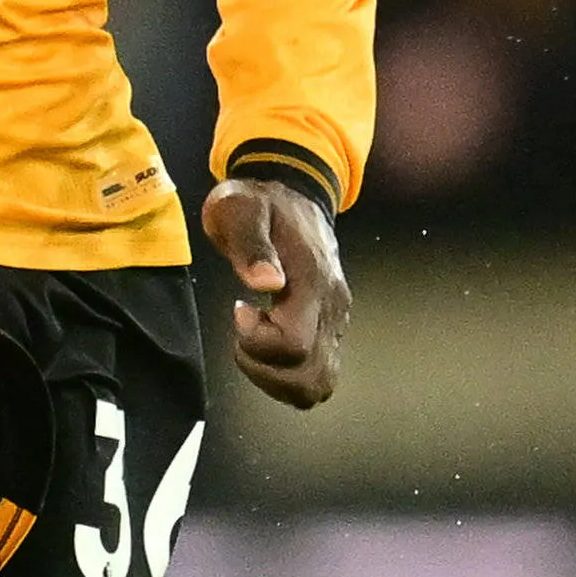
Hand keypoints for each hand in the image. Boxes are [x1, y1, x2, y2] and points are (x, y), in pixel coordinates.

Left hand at [202, 174, 350, 409]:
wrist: (294, 192)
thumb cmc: (258, 202)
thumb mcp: (240, 210)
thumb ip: (251, 245)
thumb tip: (265, 282)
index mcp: (312, 281)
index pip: (293, 345)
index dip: (256, 340)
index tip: (239, 308)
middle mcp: (332, 308)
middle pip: (311, 379)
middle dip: (265, 369)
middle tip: (244, 334)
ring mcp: (336, 320)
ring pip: (318, 384)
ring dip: (277, 379)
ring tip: (254, 343)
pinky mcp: (331, 327)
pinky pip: (318, 373)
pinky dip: (288, 375)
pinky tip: (266, 346)